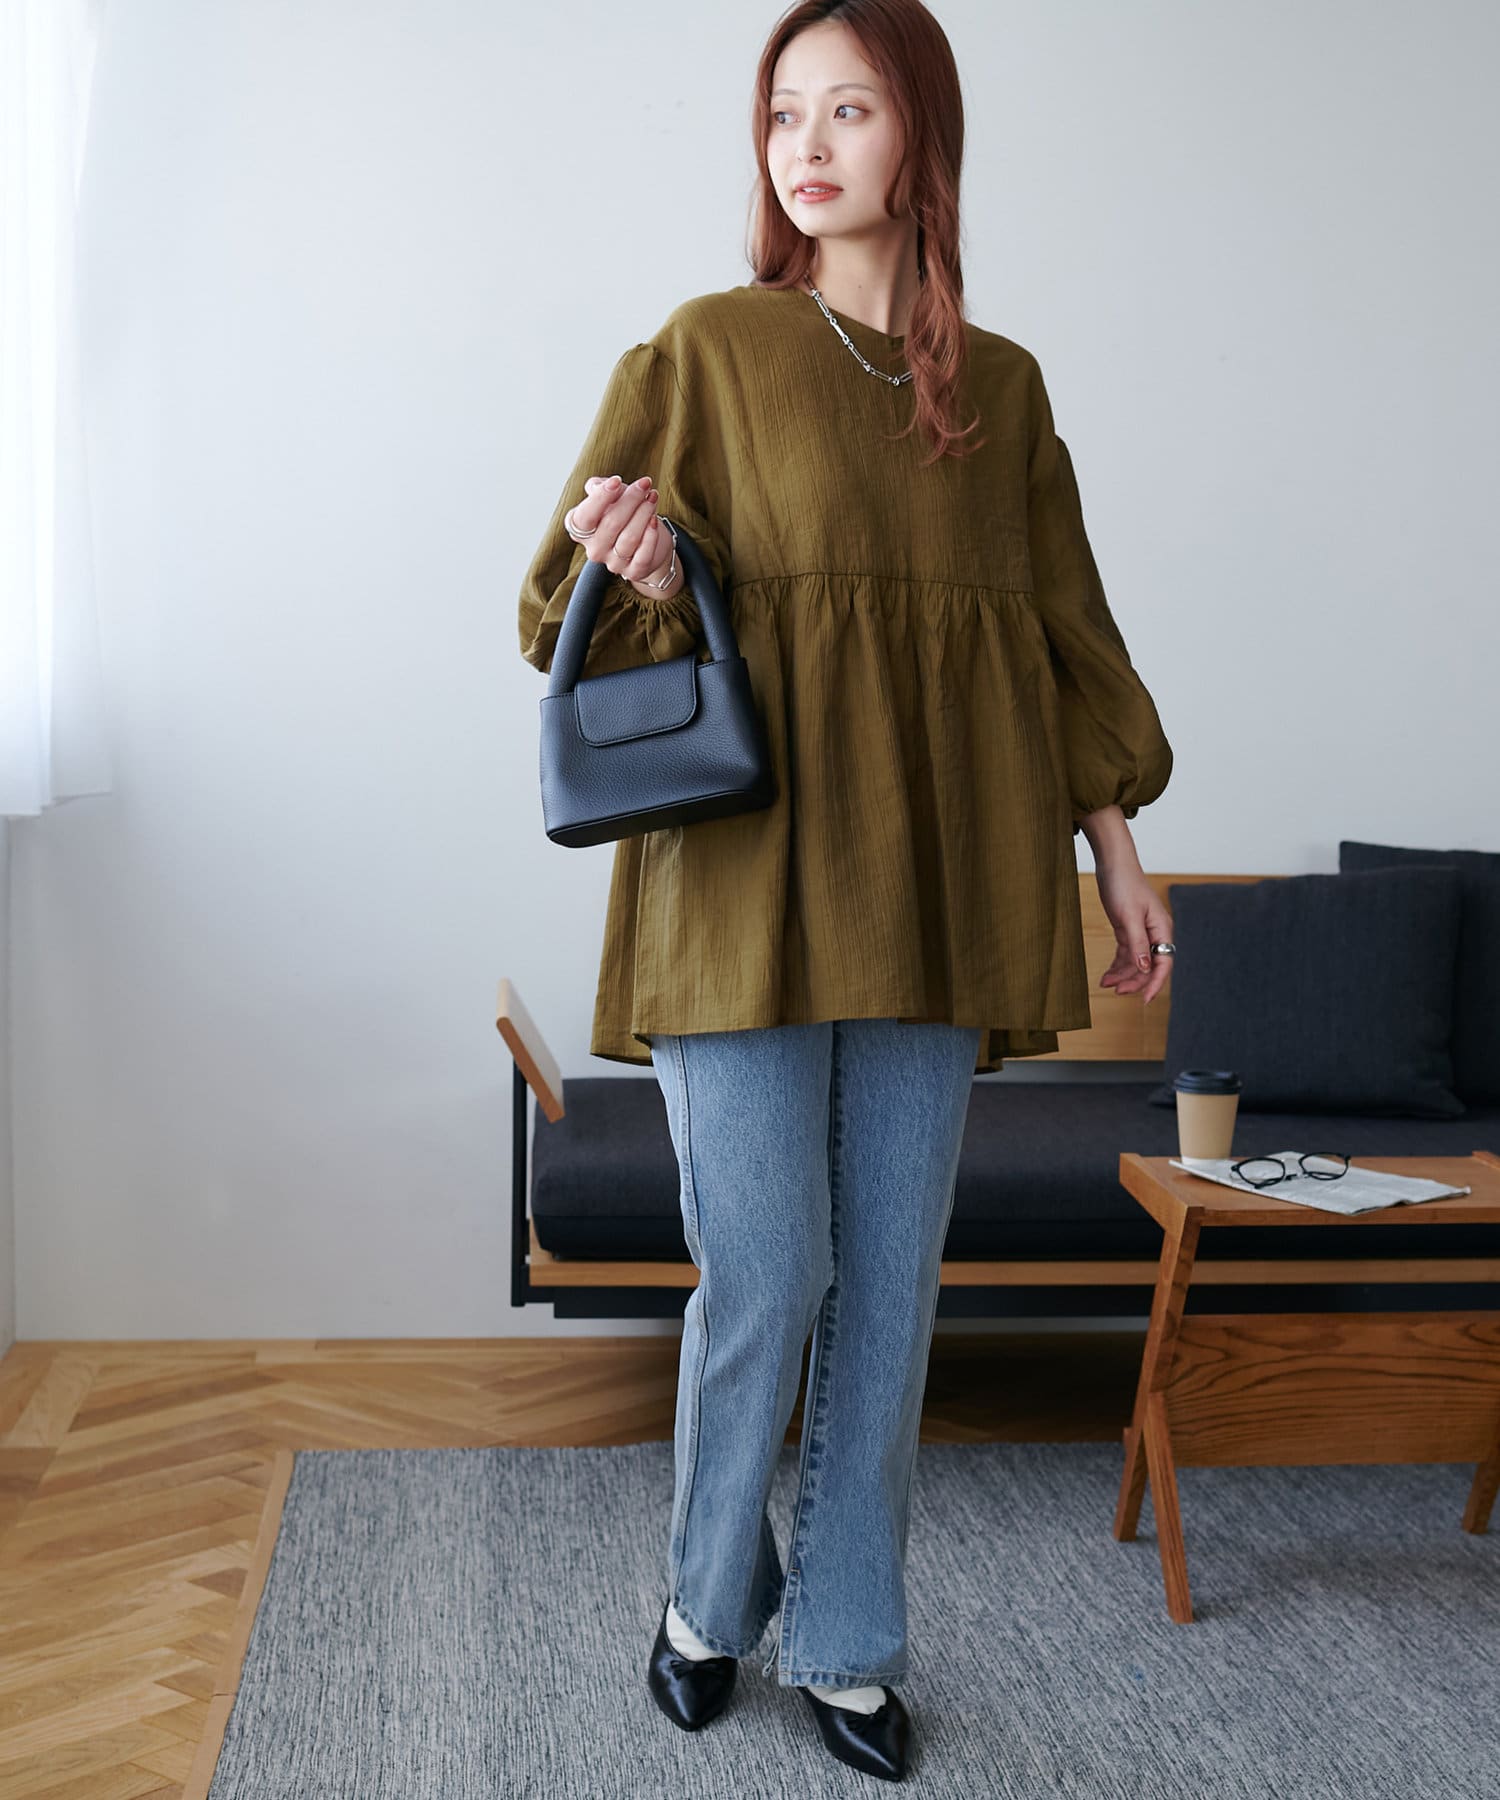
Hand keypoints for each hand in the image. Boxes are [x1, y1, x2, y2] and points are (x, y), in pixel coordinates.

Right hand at [570, 473, 676, 588]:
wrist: (646, 539)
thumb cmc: (624, 512)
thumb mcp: (610, 495)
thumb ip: (599, 487)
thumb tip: (600, 486)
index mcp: (580, 530)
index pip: (584, 517)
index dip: (600, 498)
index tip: (617, 480)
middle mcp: (594, 549)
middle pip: (611, 524)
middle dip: (631, 500)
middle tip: (645, 484)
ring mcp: (613, 563)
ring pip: (629, 538)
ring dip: (643, 514)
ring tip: (652, 497)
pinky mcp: (634, 572)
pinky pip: (643, 555)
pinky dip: (650, 536)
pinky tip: (655, 521)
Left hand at [1094, 862, 1173, 1004]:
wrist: (1113, 864)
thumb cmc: (1124, 885)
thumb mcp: (1128, 915)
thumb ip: (1137, 943)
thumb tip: (1145, 968)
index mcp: (1162, 930)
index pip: (1163, 963)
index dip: (1155, 983)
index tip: (1145, 1000)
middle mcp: (1155, 934)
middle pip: (1149, 966)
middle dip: (1134, 981)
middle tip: (1117, 991)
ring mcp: (1142, 933)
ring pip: (1136, 962)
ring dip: (1123, 975)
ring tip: (1106, 984)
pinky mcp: (1128, 930)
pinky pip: (1126, 954)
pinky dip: (1117, 965)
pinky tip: (1107, 975)